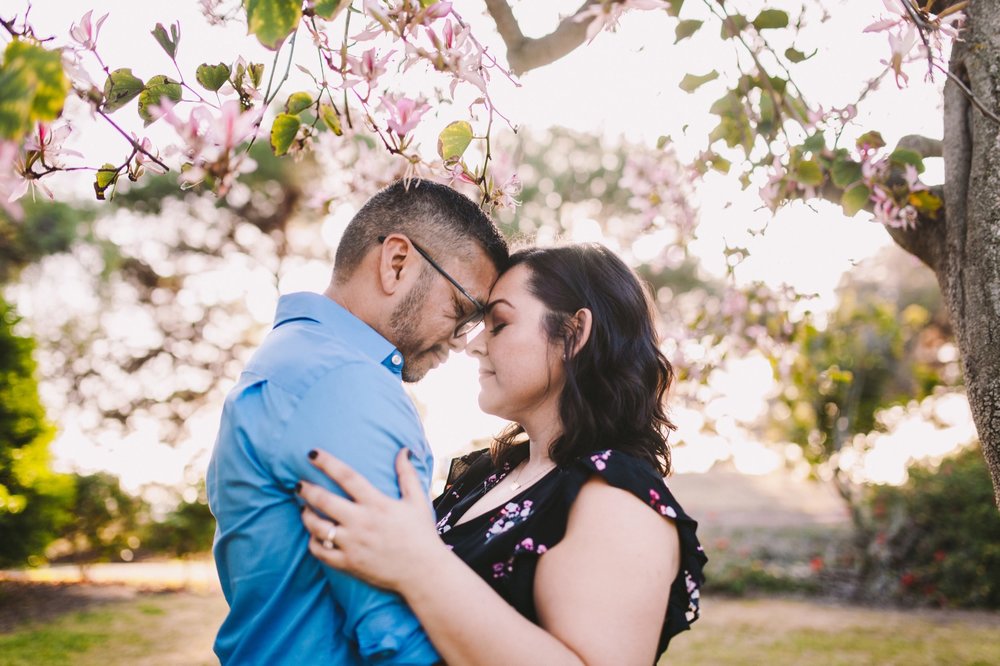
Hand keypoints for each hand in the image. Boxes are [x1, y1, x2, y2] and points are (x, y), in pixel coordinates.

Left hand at [298, 448, 444, 591]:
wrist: (423, 572)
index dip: (327, 462)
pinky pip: (320, 552)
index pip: (347, 476)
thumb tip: (403, 450)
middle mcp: (361, 522)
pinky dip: (313, 542)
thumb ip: (406, 474)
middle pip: (324, 500)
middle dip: (306, 489)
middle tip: (298, 484)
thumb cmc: (421, 534)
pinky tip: (314, 535)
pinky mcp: (348, 563)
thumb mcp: (417, 500)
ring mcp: (352, 544)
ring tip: (303, 508)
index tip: (312, 453)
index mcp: (377, 503)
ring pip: (317, 527)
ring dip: (305, 515)